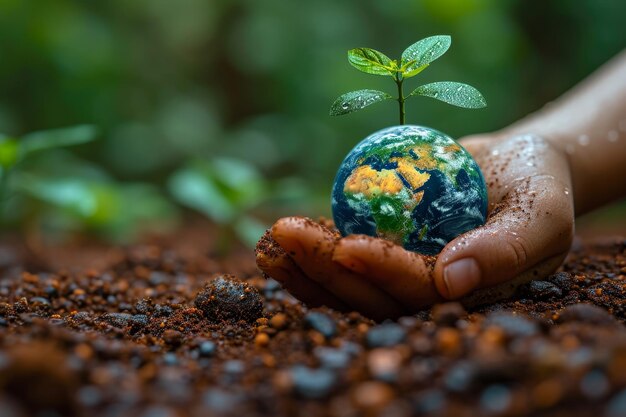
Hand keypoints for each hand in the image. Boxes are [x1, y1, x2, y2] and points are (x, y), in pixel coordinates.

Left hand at [255, 134, 574, 319]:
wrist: (515, 166)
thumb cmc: (537, 188)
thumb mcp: (540, 214)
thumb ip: (506, 250)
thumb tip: (450, 281)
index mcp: (464, 296)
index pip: (418, 292)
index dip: (383, 273)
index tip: (347, 246)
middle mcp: (425, 292)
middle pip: (370, 296)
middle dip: (325, 270)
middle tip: (283, 238)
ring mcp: (398, 273)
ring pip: (345, 287)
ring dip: (304, 269)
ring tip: (268, 244)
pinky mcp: (380, 251)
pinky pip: (339, 261)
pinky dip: (307, 255)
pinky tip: (275, 241)